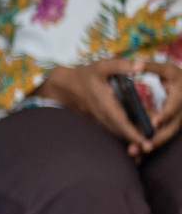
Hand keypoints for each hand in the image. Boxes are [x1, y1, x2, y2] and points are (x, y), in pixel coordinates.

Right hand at [36, 59, 154, 160]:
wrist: (64, 86)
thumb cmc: (84, 75)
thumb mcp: (101, 66)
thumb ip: (121, 65)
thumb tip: (140, 65)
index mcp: (105, 103)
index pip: (120, 121)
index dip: (132, 132)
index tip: (142, 141)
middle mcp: (102, 114)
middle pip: (120, 131)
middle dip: (133, 140)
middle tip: (148, 148)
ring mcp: (99, 119)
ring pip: (115, 132)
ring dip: (128, 140)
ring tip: (141, 148)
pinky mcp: (99, 120)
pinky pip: (112, 129)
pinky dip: (122, 135)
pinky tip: (131, 139)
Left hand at [144, 60, 181, 150]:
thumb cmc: (175, 76)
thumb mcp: (166, 70)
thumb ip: (150, 68)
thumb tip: (135, 65)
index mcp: (180, 95)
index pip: (174, 106)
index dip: (165, 114)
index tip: (154, 121)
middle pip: (172, 127)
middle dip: (157, 137)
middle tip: (143, 146)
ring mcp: (178, 120)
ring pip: (167, 135)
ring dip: (152, 145)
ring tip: (135, 153)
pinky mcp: (172, 127)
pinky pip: (162, 137)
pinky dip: (151, 145)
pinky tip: (138, 154)